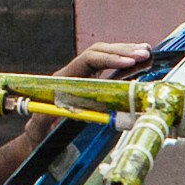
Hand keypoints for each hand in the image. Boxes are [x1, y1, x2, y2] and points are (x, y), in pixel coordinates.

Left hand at [20, 40, 158, 144]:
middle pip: (99, 52)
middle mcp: (73, 72)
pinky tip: (138, 59)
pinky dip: (123, 61)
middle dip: (122, 51)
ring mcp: (82, 75)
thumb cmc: (40, 132)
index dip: (109, 59)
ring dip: (125, 52)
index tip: (129, 63)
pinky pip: (107, 65)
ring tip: (146, 52)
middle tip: (143, 54)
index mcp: (64, 79)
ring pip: (104, 55)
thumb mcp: (42, 126)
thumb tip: (58, 109)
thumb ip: (49, 117)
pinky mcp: (90, 81)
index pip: (89, 59)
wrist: (39, 134)